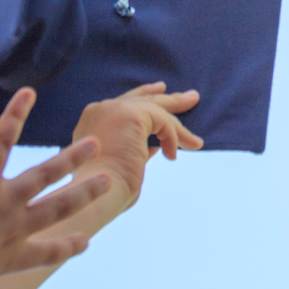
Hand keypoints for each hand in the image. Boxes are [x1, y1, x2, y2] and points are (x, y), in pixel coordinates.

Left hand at [0, 88, 110, 288]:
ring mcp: (2, 204)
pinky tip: (27, 95)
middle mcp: (12, 230)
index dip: (67, 247)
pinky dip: (15, 116)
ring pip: (44, 175)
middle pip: (58, 210)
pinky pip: (3, 142)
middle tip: (107, 181)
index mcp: (5, 260)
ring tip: (92, 144)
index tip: (86, 240)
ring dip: (70, 158)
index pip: (44, 254)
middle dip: (85, 194)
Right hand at [71, 82, 202, 207]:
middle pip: (141, 98)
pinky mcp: (130, 114)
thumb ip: (135, 148)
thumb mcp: (120, 162)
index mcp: (92, 120)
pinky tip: (172, 156)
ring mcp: (114, 109)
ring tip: (196, 142)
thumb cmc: (105, 189)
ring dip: (178, 129)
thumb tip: (156, 146)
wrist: (95, 194)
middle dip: (169, 100)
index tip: (163, 94)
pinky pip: (162, 121)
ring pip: (156, 109)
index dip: (146, 98)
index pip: (124, 103)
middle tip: (191, 97)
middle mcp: (100, 109)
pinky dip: (173, 138)